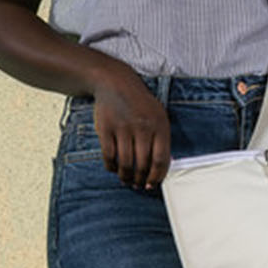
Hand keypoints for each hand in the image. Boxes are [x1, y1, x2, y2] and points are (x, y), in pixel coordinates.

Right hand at [91, 68, 171, 190]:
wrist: (116, 83)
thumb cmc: (140, 104)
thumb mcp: (158, 115)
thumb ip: (161, 139)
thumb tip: (162, 167)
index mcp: (159, 125)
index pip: (161, 159)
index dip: (156, 176)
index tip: (152, 185)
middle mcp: (142, 127)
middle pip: (142, 164)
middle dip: (140, 180)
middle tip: (138, 185)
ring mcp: (123, 128)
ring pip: (125, 163)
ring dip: (126, 177)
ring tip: (126, 180)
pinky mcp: (106, 129)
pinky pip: (109, 156)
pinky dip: (111, 167)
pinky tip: (114, 169)